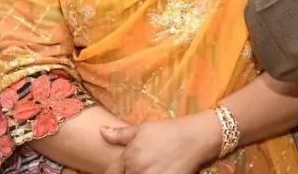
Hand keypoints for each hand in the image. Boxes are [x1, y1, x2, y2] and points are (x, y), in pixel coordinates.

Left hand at [100, 111, 221, 173]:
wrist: (196, 138)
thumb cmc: (169, 131)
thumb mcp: (143, 129)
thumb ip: (120, 134)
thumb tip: (101, 132)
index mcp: (129, 158)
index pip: (111, 172)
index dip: (115, 172)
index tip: (122, 169)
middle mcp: (137, 171)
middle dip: (131, 172)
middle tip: (144, 165)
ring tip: (154, 167)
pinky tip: (161, 171)